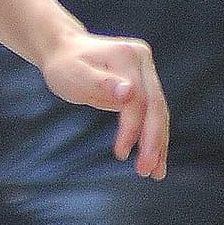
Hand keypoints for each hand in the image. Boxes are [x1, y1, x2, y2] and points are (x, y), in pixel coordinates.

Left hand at [41, 30, 168, 179]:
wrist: (64, 51)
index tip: (120, 154)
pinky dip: (153, 136)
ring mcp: (146, 71)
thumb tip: (129, 93)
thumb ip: (100, 84)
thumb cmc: (64, 65)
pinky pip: (152, 113)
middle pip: (155, 106)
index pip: (137, 99)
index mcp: (128, 56)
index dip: (132, 129)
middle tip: (147, 172)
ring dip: (159, 144)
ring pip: (159, 112)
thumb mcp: (74, 75)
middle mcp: (142, 61)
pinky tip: (153, 158)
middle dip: (153, 142)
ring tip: (156, 173)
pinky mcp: (144, 83)